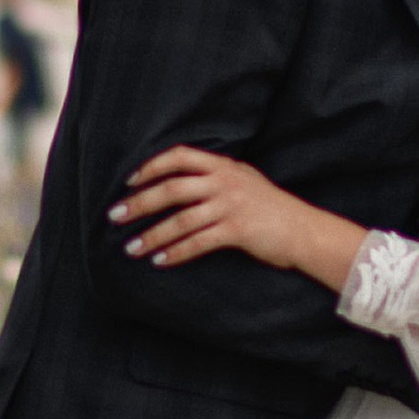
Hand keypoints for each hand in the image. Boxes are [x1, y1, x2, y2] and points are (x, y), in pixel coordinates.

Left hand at [112, 145, 323, 272]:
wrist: (304, 230)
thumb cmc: (272, 207)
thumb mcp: (245, 180)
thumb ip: (216, 176)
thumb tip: (180, 179)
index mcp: (223, 166)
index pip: (180, 156)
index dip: (151, 166)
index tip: (130, 182)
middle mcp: (224, 182)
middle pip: (172, 188)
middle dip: (140, 203)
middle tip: (114, 217)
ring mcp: (231, 205)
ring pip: (181, 220)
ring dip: (152, 235)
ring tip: (131, 248)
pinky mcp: (237, 230)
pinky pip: (198, 242)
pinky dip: (176, 252)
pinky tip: (160, 261)